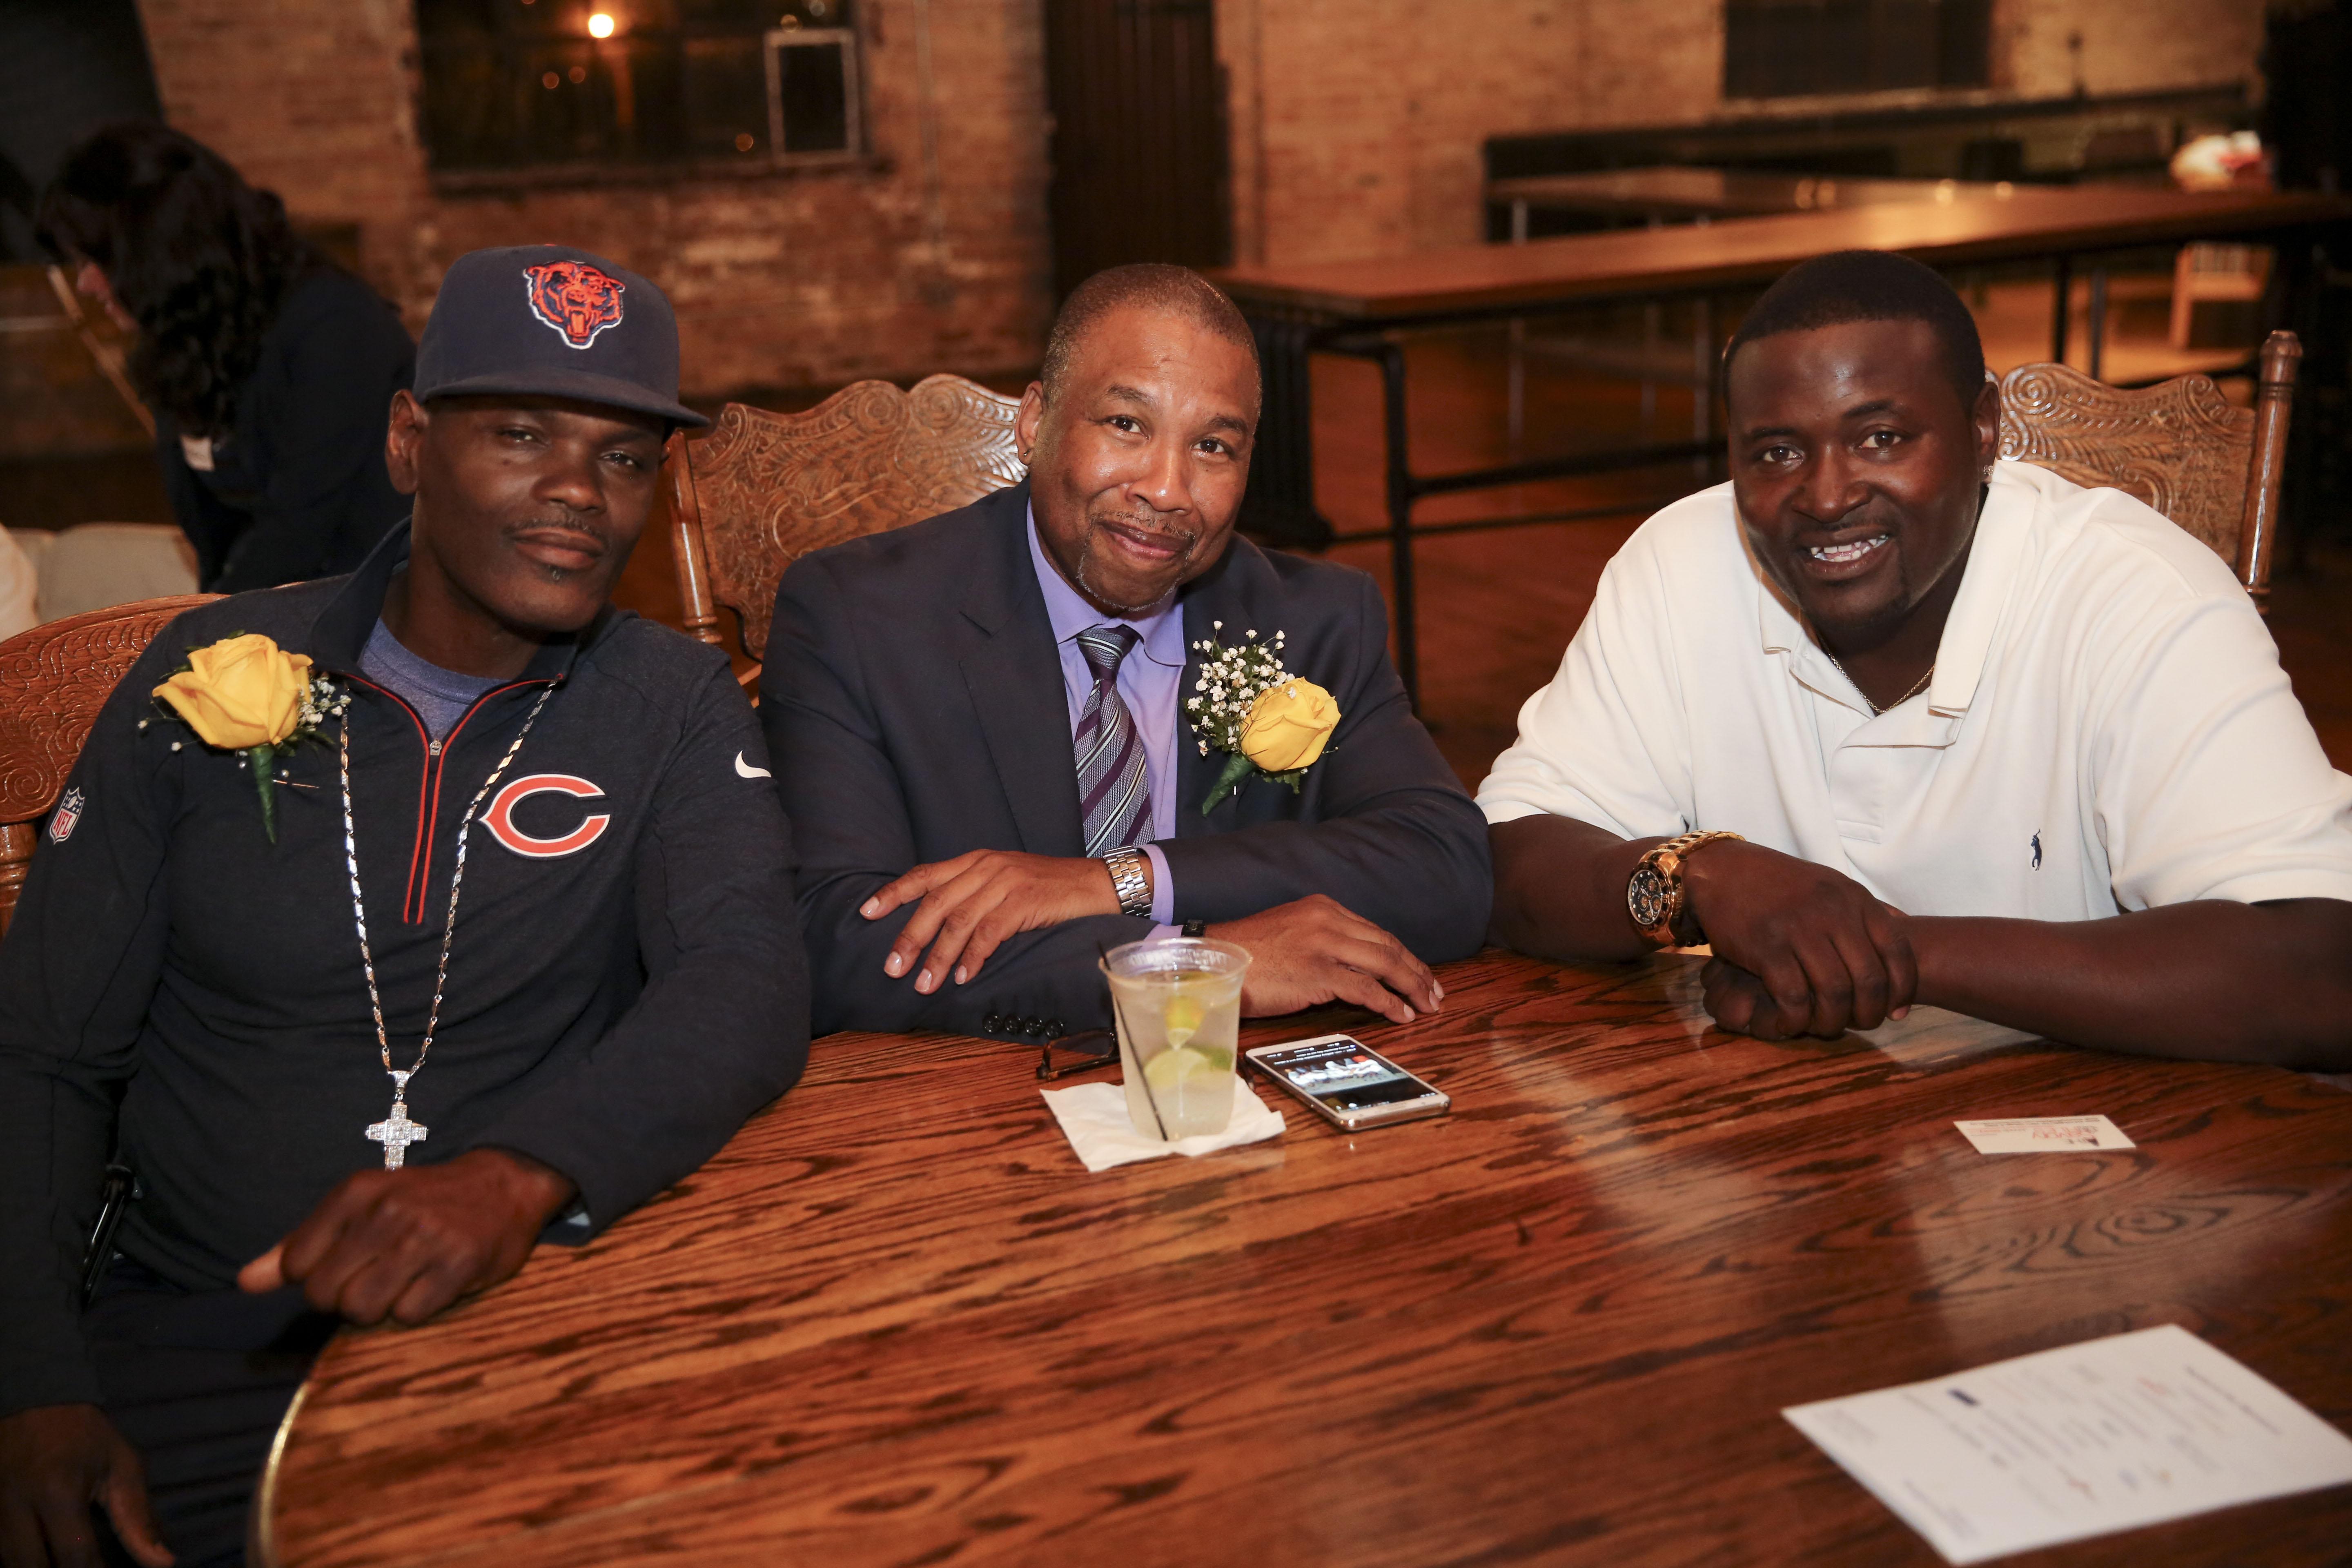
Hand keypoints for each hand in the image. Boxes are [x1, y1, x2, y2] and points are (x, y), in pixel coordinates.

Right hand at [0, 1405, 169, 1567]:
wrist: (34, 1401)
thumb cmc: (84, 1434)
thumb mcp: (121, 1465)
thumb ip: (138, 1516)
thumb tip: (163, 1562)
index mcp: (58, 1492)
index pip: (76, 1556)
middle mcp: (16, 1506)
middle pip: (32, 1567)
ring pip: (9, 1563)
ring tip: (67, 1565)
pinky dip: (17, 1560)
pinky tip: (41, 1557)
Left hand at [237, 1148, 574, 1326]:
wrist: (503, 1185)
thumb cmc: (420, 1202)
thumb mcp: (357, 1209)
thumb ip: (299, 1245)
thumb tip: (244, 1282)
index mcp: (355, 1193)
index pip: (296, 1266)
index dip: (315, 1277)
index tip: (346, 1264)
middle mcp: (387, 1211)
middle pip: (324, 1295)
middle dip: (344, 1298)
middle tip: (376, 1277)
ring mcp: (424, 1237)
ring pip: (362, 1309)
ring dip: (379, 1308)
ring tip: (402, 1283)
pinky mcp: (458, 1264)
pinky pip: (410, 1315)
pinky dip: (417, 1309)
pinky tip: (432, 1284)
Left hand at [861, 851, 1120, 992]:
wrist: (1095, 883)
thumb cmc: (1047, 889)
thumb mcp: (1004, 883)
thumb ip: (971, 895)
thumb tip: (935, 928)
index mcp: (976, 860)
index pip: (925, 874)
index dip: (894, 893)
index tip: (866, 912)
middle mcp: (986, 867)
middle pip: (936, 901)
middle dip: (910, 936)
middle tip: (892, 968)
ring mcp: (1005, 883)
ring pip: (959, 920)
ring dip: (938, 956)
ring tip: (924, 984)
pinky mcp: (1025, 901)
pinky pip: (990, 932)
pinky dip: (974, 956)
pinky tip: (963, 977)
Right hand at [1208, 895, 1441, 1023]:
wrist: (1212, 962)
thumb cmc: (1247, 955)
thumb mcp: (1290, 933)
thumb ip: (1322, 941)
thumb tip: (1352, 967)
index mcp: (1323, 907)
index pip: (1376, 932)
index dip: (1403, 955)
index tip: (1419, 973)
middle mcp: (1328, 920)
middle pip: (1388, 945)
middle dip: (1416, 971)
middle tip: (1435, 993)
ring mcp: (1323, 945)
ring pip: (1384, 964)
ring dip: (1412, 986)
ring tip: (1428, 1005)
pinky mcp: (1317, 973)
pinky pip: (1366, 989)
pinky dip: (1389, 1003)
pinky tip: (1402, 1015)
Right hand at [1681, 841, 1915, 1037]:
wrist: (1723, 871)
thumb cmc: (1779, 885)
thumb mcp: (1830, 886)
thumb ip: (1865, 912)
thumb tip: (1905, 936)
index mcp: (1853, 899)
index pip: (1897, 952)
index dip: (1902, 990)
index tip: (1896, 1012)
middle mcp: (1832, 913)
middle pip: (1869, 980)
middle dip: (1870, 1014)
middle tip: (1860, 1025)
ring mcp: (1798, 929)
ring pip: (1834, 994)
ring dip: (1833, 1021)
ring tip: (1825, 1027)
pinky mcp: (1766, 947)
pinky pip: (1793, 997)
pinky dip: (1797, 1019)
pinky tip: (1791, 1021)